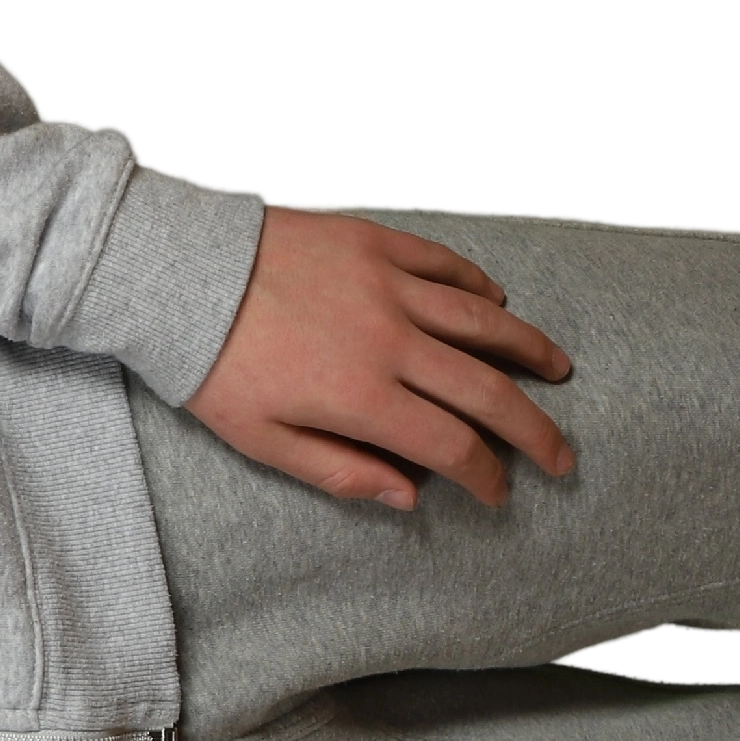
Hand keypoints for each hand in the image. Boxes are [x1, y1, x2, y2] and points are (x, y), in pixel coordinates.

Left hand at [184, 205, 578, 511]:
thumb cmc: (210, 364)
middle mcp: (390, 340)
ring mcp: (388, 285)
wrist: (178, 274)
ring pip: (483, 320)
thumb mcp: (259, 439)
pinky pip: (446, 265)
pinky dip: (480, 286)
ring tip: (556, 370)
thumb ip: (338, 471)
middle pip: (486, 390)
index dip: (486, 476)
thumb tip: (408, 497)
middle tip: (562, 455)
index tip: (498, 493)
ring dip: (527, 349)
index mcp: (360, 397)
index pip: (451, 446)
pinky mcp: (375, 243)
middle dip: (533, 429)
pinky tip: (498, 301)